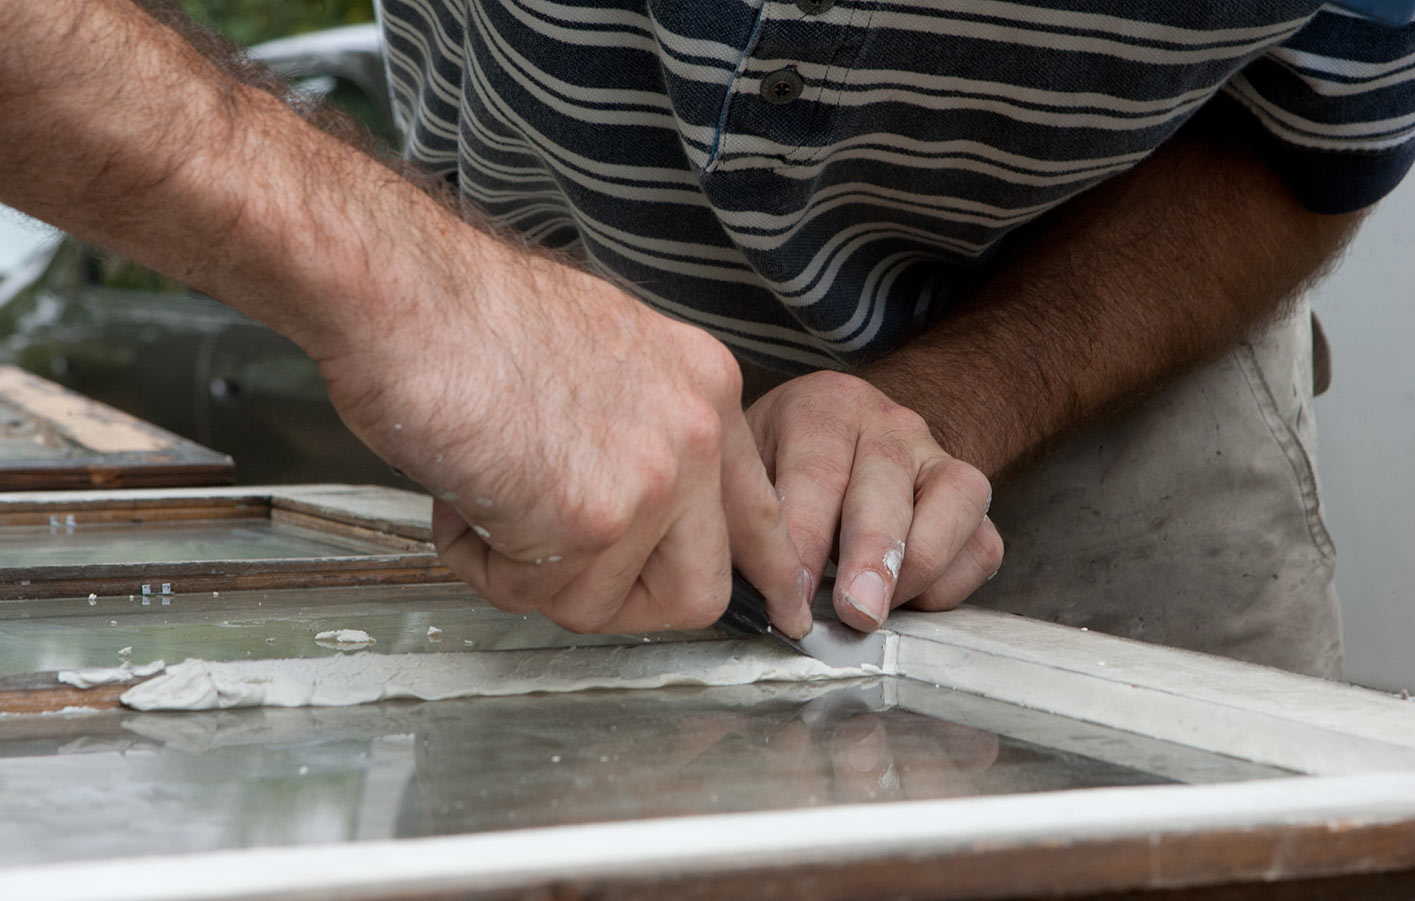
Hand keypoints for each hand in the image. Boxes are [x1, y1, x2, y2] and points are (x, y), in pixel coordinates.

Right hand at [317, 239, 810, 636]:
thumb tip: (636, 504)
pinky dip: (483, 566)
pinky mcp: (591, 520)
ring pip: (607, 606)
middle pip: (702, 589)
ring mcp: (653, 477)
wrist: (404, 291)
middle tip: (560, 571)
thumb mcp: (600, 356)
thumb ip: (641, 429)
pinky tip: (459, 501)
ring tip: (485, 506)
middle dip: (625, 601)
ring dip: (532, 578)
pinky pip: (536, 597)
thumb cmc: (468, 316)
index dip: (759, 570)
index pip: (759, 509)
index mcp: (705, 384)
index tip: (777, 605)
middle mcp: (698, 430)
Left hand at [746, 372, 1001, 630]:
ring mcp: (937, 457)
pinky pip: (979, 546)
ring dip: (914, 573)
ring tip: (875, 614)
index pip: (816, 476)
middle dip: (869, 561)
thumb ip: (744, 512)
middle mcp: (888, 425)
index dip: (804, 544)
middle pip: (885, 493)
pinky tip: (903, 604)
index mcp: (824, 409)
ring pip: (952, 509)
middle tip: (854, 613)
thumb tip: (733, 583)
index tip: (791, 598)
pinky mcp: (970, 498)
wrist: (850, 428)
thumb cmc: (785, 459)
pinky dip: (946, 585)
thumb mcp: (750, 463)